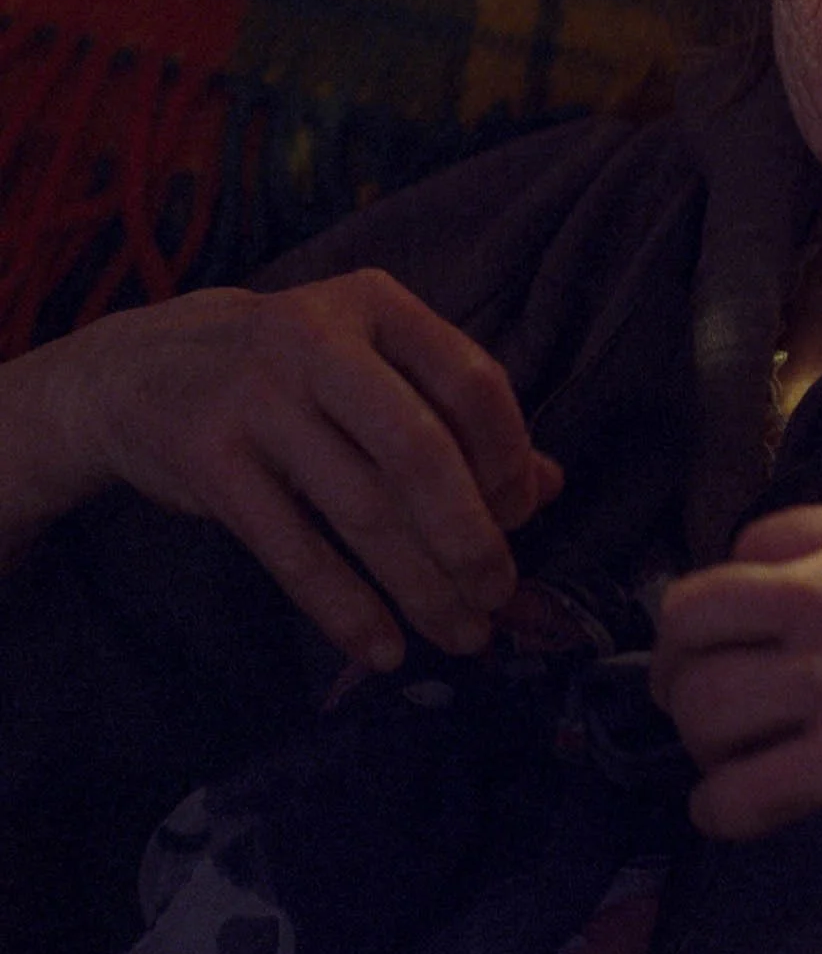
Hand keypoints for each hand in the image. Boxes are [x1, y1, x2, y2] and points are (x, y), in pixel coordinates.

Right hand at [23, 271, 560, 667]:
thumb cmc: (287, 374)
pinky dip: (345, 608)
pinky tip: (382, 648)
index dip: (509, 458)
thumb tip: (550, 485)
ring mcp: (256, 400)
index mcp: (376, 305)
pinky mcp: (209, 462)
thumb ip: (455, 415)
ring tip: (460, 634)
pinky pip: (293, 550)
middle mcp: (317, 342)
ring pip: (360, 510)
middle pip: (419, 450)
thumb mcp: (371, 364)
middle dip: (470, 536)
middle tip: (498, 594)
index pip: (473, 381)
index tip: (519, 515)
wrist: (138, 369)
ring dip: (420, 586)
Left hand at [652, 493, 821, 953]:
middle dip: (676, 657)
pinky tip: (731, 815)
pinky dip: (718, 809)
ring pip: (701, 703)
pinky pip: (738, 791)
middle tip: (686, 689)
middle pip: (692, 614)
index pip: (749, 545)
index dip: (738, 592)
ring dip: (696, 736)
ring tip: (719, 759)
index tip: (743, 626)